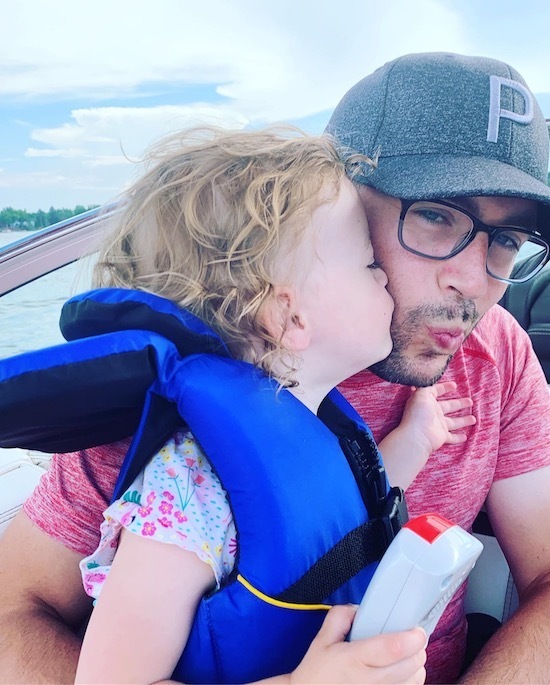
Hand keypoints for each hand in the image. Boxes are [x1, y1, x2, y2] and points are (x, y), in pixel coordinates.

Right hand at [289, 606, 425, 683]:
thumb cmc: (317, 673)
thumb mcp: (321, 641)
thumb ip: (339, 617)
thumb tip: (359, 608)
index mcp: (355, 659)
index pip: (394, 648)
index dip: (412, 637)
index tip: (416, 629)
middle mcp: (370, 681)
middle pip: (411, 665)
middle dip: (417, 649)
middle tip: (412, 639)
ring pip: (414, 680)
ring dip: (415, 666)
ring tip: (405, 656)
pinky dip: (410, 680)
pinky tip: (399, 673)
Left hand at [401, 381, 474, 457]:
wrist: (417, 435)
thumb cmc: (418, 413)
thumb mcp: (421, 393)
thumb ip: (426, 385)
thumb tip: (427, 378)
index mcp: (427, 401)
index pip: (436, 392)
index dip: (444, 388)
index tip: (455, 385)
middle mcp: (432, 413)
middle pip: (449, 406)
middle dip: (459, 403)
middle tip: (470, 401)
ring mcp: (437, 425)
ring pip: (453, 422)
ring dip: (463, 420)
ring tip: (474, 418)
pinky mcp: (442, 437)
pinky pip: (452, 437)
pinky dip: (458, 437)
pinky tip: (466, 436)